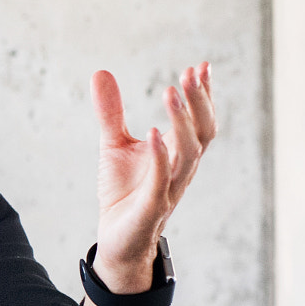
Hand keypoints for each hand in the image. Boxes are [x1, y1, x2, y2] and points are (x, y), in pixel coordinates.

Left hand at [83, 64, 215, 305]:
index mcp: (179, 155)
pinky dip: (160, 157)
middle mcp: (181, 171)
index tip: (200, 65)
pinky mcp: (150, 208)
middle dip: (199, 103)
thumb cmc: (123, 192)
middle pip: (202, 133)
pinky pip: (160, 182)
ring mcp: (168, 189)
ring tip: (171, 92)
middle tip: (190, 73)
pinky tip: (154, 133)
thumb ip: (111, 111)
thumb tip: (101, 72)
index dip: (204, 95)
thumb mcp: (113, 144)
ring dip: (182, 123)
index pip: (200, 121)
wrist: (116, 240)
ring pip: (188, 155)